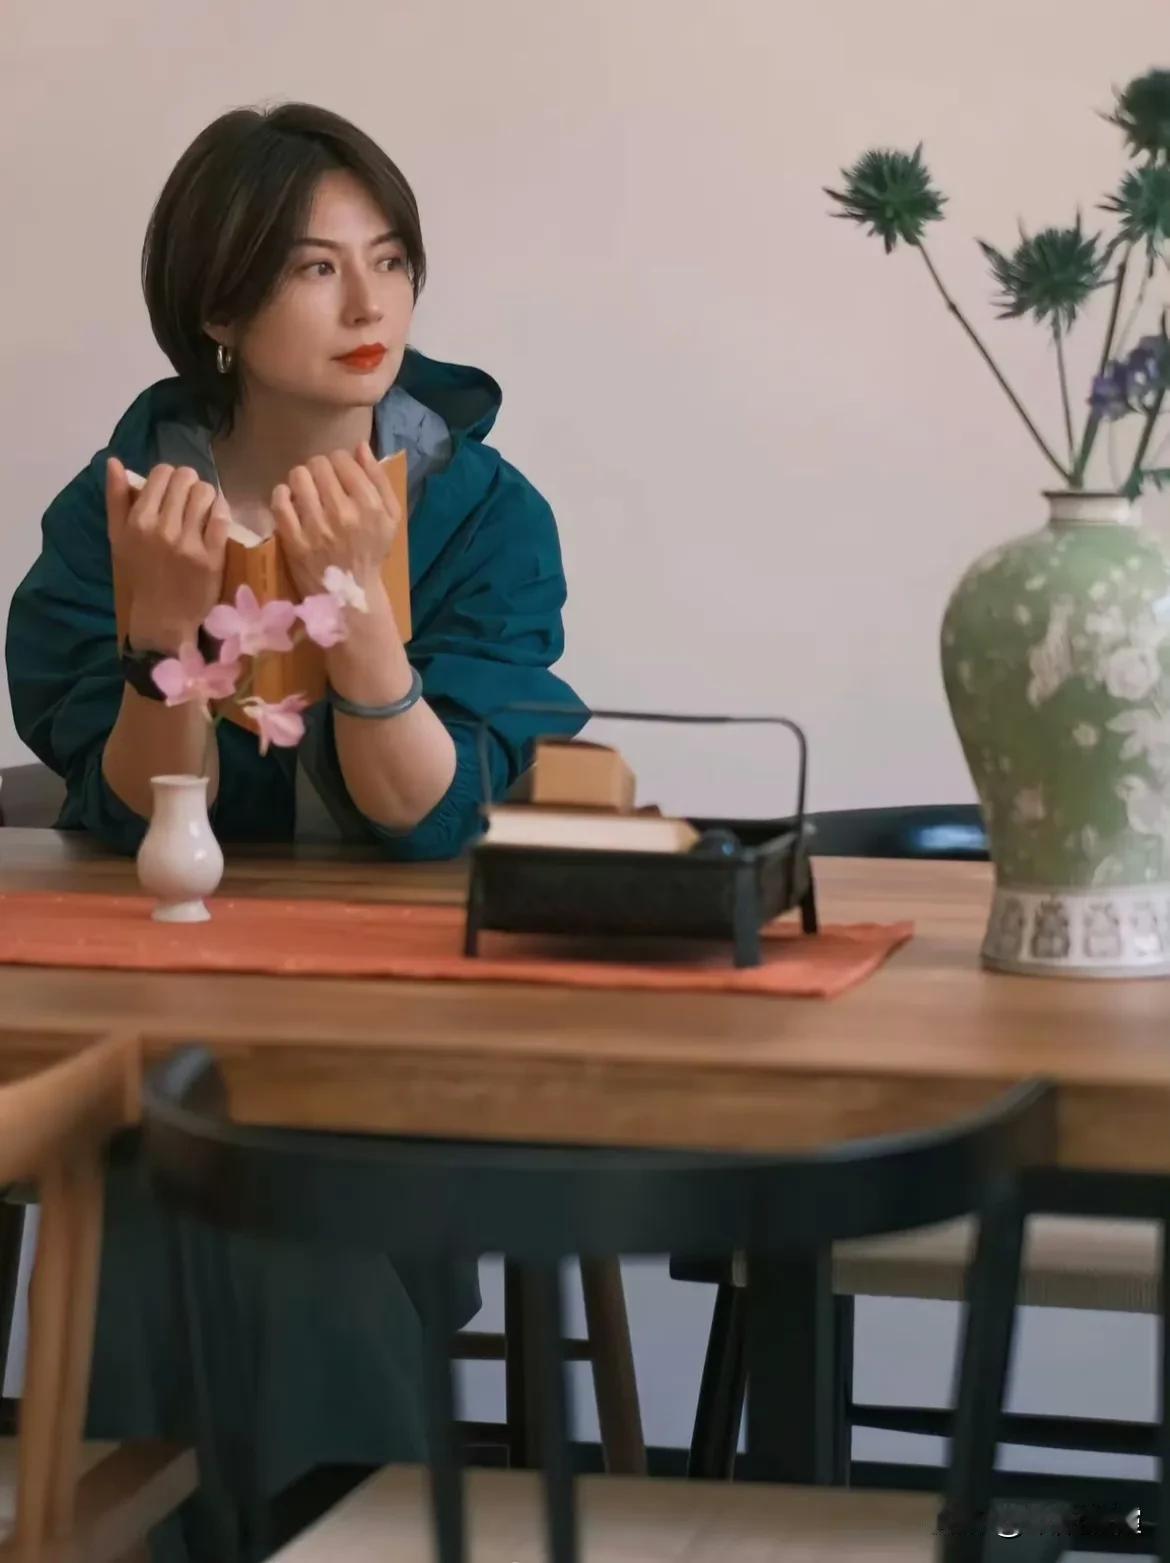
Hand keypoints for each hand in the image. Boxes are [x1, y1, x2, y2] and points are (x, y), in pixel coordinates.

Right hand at [107, 459, 228, 650]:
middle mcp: (162, 529)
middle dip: (189, 483)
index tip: (172, 490)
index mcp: (138, 521)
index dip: (169, 476)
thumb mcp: (118, 538)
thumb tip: (114, 461)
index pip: (161, 473)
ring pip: (206, 493)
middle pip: (186, 479)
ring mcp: (189, 543)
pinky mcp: (212, 557)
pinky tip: (216, 516)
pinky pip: (222, 518)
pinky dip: (221, 510)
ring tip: (203, 507)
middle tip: (189, 498)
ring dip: (207, 495)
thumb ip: (116, 499)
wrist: (162, 618)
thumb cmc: (139, 575)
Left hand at [271, 442, 400, 602]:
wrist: (351, 596)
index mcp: (369, 506)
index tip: (338, 475)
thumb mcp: (390, 517)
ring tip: (305, 491)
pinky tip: (289, 501)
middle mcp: (343, 513)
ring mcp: (316, 528)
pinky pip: (279, 501)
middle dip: (318, 469)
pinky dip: (282, 495)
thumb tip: (361, 447)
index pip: (342, 460)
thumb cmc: (371, 552)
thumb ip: (379, 480)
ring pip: (298, 477)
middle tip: (320, 484)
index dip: (338, 462)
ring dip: (300, 480)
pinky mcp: (294, 540)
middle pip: (318, 465)